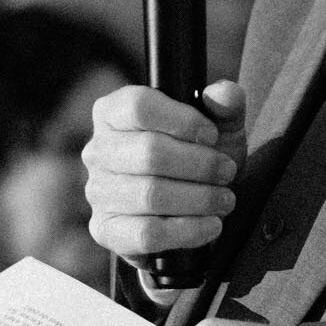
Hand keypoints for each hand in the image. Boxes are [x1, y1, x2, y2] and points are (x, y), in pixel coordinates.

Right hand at [82, 81, 245, 269]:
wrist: (191, 205)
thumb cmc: (199, 155)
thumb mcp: (219, 124)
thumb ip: (225, 103)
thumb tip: (223, 92)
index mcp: (113, 112)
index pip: (139, 106)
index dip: (182, 120)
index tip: (212, 135)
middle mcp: (98, 150)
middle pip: (149, 152)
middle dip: (200, 164)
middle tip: (227, 172)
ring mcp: (97, 192)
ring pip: (151, 194)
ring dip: (199, 199)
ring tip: (224, 199)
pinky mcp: (106, 230)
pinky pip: (147, 233)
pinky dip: (188, 230)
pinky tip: (210, 225)